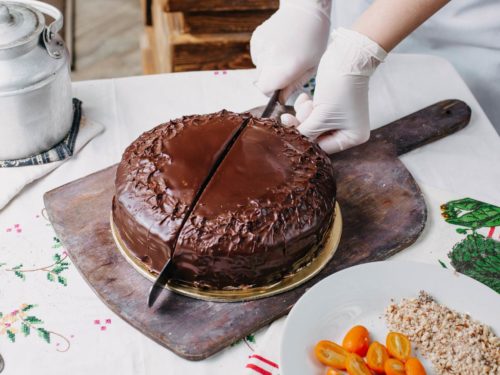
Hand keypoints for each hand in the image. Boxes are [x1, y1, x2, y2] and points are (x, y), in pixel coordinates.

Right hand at [250, 0, 330, 101]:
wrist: (306, 9)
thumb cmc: (314, 40)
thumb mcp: (311, 66)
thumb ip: (294, 85)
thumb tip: (280, 98)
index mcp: (287, 66)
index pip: (265, 89)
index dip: (271, 92)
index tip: (280, 88)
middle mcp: (271, 56)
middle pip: (261, 80)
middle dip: (271, 80)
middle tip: (285, 70)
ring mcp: (262, 46)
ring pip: (259, 68)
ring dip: (269, 67)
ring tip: (284, 55)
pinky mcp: (256, 38)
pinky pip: (257, 56)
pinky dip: (265, 56)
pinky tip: (279, 47)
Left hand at [281, 28, 386, 153]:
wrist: (347, 57)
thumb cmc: (339, 88)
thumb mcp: (321, 116)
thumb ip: (306, 132)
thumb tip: (292, 143)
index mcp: (353, 137)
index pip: (322, 147)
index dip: (305, 141)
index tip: (289, 133)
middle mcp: (348, 130)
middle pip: (316, 136)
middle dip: (303, 125)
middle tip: (286, 118)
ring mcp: (339, 117)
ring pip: (312, 124)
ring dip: (304, 114)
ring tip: (306, 102)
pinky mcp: (330, 106)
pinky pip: (313, 114)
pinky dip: (306, 107)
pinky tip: (305, 98)